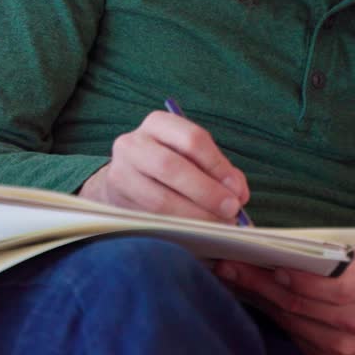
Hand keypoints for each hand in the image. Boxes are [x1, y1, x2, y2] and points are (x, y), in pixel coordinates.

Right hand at [78, 110, 248, 223]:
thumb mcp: (192, 158)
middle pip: (172, 166)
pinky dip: (178, 227)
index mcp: (158, 123)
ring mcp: (120, 173)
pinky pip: (150, 219)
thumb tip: (238, 193)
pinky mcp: (116, 202)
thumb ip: (220, 171)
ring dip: (194, 215)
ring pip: (159, 198)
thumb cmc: (169, 168)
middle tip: (231, 210)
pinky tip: (195, 231)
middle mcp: (133, 143)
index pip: (192, 139)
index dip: (218, 166)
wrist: (126, 181)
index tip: (237, 190)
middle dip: (207, 192)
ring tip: (217, 224)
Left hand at [214, 252, 354, 354]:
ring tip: (235, 277)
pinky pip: (293, 333)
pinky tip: (257, 297)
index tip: (266, 261)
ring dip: (259, 297)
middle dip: (260, 282)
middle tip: (230, 264)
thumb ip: (329, 258)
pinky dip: (273, 313)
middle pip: (299, 303)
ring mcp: (340, 345)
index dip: (295, 275)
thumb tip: (281, 248)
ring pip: (290, 319)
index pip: (327, 285)